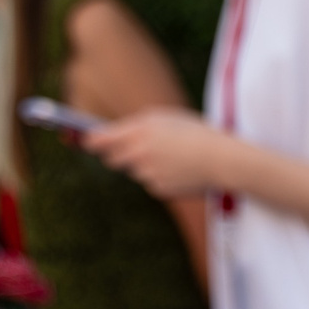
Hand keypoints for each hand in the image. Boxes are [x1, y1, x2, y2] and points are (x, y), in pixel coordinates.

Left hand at [82, 108, 239, 200]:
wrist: (220, 159)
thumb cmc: (195, 133)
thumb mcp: (164, 119)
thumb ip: (137, 126)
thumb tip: (117, 136)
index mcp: (139, 132)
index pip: (103, 139)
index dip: (92, 140)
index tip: (87, 141)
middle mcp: (138, 154)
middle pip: (113, 159)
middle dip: (116, 155)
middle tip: (123, 151)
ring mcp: (147, 174)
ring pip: (135, 171)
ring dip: (144, 165)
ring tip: (170, 157)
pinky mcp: (159, 190)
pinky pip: (152, 183)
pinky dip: (160, 177)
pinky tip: (178, 171)